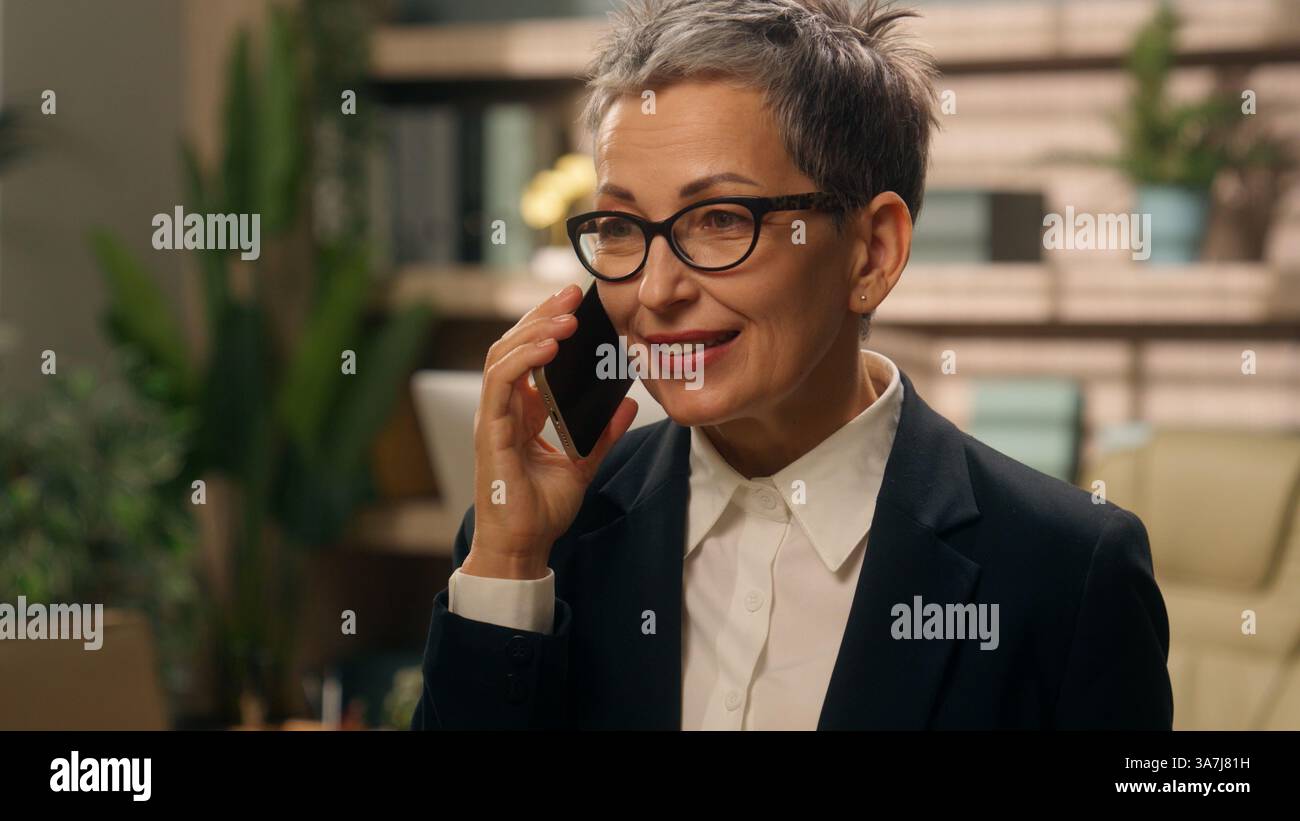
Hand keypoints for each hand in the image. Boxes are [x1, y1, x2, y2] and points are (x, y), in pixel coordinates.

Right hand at [462, 284, 637, 579]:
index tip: (575, 304)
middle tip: (571, 293)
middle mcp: (503, 409)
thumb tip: (627, 402)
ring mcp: (493, 418)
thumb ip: (603, 433)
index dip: (547, 325)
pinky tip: (548, 347)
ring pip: (503, 356)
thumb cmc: (540, 512)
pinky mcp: (491, 432)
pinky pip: (501, 384)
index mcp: (520, 412)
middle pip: (513, 345)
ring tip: (564, 315)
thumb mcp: (582, 464)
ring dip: (534, 330)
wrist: (522, 548)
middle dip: (541, 315)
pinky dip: (524, 361)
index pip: (527, 355)